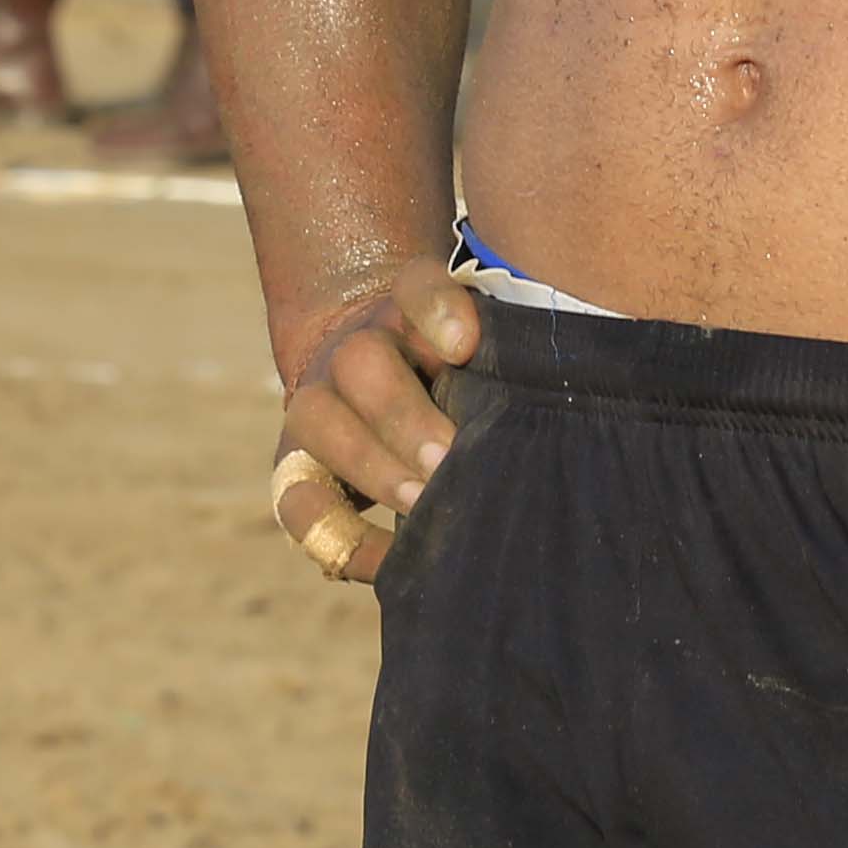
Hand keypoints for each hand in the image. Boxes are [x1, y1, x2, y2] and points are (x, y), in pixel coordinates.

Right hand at [265, 273, 483, 584]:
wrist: (377, 384)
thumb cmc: (462, 383)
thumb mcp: (484, 360)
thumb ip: (504, 371)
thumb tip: (551, 416)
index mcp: (411, 312)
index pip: (416, 285)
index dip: (437, 309)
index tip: (466, 346)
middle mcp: (357, 348)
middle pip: (362, 361)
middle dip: (404, 416)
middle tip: (448, 460)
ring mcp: (319, 402)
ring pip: (317, 416)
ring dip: (371, 465)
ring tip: (421, 504)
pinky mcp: (297, 465)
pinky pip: (298, 500)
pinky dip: (338, 536)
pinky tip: (386, 562)